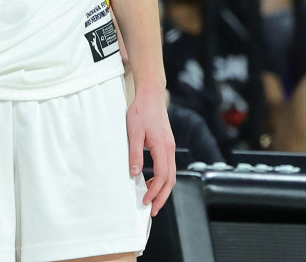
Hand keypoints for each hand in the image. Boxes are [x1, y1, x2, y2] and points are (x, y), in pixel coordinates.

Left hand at [127, 86, 175, 215]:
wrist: (151, 95)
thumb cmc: (141, 111)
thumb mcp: (134, 133)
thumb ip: (135, 153)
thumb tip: (134, 173)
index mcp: (163, 147)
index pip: (162, 176)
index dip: (154, 192)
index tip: (145, 201)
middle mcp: (170, 149)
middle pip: (171, 180)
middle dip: (162, 197)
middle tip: (152, 210)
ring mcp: (170, 147)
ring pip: (171, 174)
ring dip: (162, 189)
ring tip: (151, 198)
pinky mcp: (167, 144)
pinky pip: (168, 166)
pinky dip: (162, 178)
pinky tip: (150, 180)